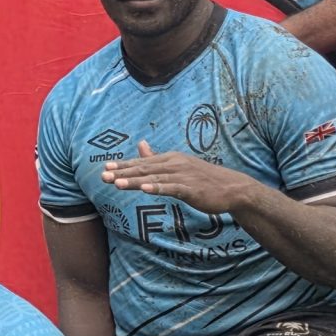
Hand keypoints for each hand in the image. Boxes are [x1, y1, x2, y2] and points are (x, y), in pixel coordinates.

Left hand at [99, 139, 258, 216]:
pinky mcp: (191, 189)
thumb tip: (140, 145)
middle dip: (123, 173)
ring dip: (135, 181)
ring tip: (117, 184)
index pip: (142, 163)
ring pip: (154, 178)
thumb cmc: (202, 178)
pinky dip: (158, 188)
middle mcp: (174, 164)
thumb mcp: (178, 165)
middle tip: (103, 176)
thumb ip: (157, 158)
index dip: (123, 166)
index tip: (105, 168)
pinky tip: (145, 190)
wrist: (232, 188)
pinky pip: (171, 188)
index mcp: (170, 159)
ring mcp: (183, 176)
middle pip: (144, 169)